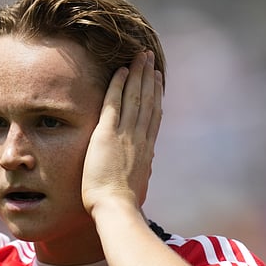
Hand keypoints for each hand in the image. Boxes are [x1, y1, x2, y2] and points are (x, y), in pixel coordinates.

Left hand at [82, 50, 162, 213]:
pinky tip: (121, 70)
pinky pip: (114, 103)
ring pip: (135, 96)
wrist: (116, 208)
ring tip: (141, 56)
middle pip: (148, 100)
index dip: (156, 96)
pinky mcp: (107, 134)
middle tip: (151, 59)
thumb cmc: (123, 206)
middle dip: (149, 77)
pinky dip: (118, 85)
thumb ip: (142, 173)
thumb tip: (147, 170)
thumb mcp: (138, 187)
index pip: (153, 117)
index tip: (157, 81)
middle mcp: (140, 138)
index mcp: (146, 151)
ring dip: (138, 74)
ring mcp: (125, 134)